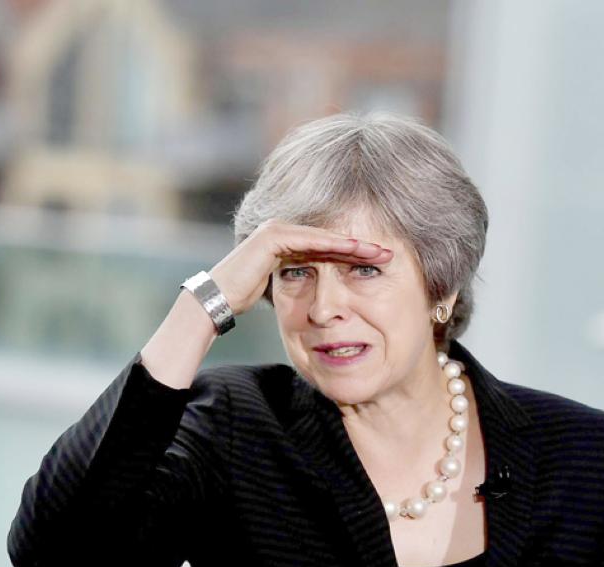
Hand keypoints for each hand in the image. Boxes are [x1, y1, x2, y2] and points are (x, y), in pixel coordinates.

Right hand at [209, 220, 392, 315]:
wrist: (215, 300)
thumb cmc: (242, 299)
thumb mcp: (281, 290)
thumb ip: (299, 283)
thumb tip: (317, 295)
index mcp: (287, 243)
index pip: (328, 248)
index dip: (355, 255)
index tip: (382, 263)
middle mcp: (283, 230)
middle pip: (330, 239)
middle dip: (361, 247)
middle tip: (389, 253)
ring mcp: (277, 229)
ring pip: (325, 237)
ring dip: (354, 244)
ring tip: (379, 251)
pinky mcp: (273, 235)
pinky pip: (311, 240)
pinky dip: (334, 245)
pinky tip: (356, 250)